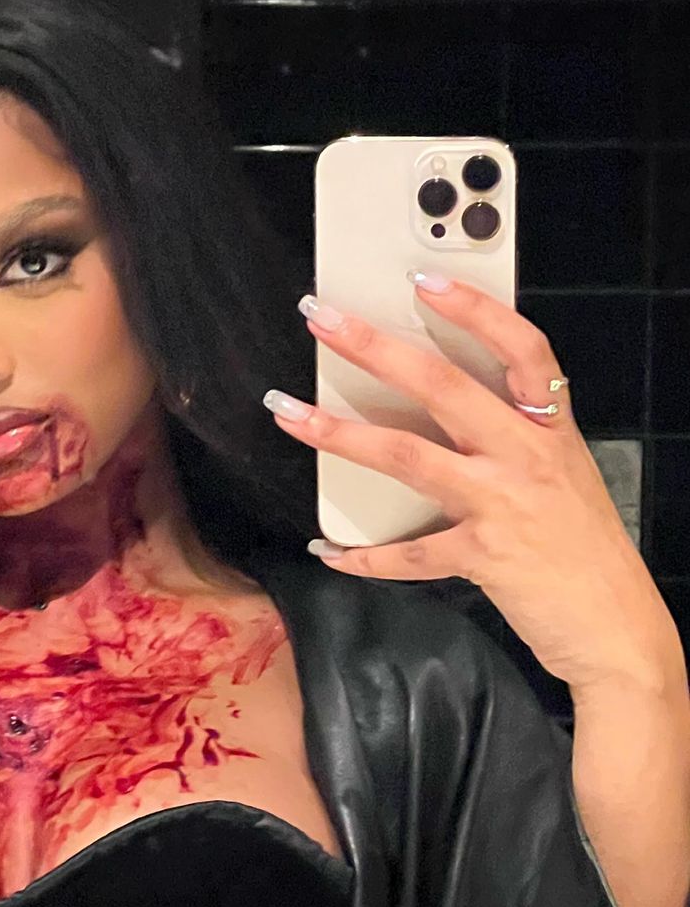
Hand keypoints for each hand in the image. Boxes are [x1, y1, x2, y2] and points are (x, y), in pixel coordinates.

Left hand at [265, 274, 680, 694]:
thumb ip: (516, 439)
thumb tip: (445, 408)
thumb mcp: (564, 476)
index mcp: (550, 429)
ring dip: (340, 433)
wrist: (615, 626)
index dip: (473, 309)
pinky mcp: (482, 555)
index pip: (521, 347)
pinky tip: (329, 549)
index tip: (423, 280)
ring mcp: (503, 503)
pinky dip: (363, 555)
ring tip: (291, 414)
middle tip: (323, 320)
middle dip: (374, 347)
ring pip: (408, 455)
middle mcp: (526, 456)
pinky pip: (408, 553)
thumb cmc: (584, 551)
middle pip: (442, 386)